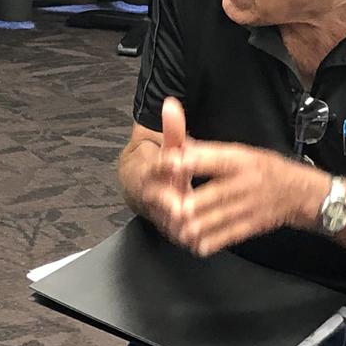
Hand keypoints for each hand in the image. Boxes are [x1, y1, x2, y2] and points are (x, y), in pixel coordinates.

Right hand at [142, 97, 192, 234]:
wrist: (139, 189)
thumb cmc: (160, 165)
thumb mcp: (167, 145)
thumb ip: (172, 127)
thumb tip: (171, 103)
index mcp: (149, 173)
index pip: (154, 167)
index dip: (165, 165)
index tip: (175, 163)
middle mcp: (151, 196)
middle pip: (160, 200)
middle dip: (171, 203)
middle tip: (183, 205)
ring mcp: (158, 215)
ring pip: (168, 223)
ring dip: (182, 226)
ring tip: (200, 228)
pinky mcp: (168, 231)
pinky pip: (180, 237)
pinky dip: (191, 241)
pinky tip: (206, 243)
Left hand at [175, 140, 323, 256]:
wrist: (302, 192)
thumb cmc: (265, 169)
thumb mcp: (242, 153)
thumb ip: (210, 152)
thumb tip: (181, 145)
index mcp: (242, 159)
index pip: (217, 159)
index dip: (197, 161)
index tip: (175, 165)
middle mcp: (248, 182)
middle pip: (221, 191)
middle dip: (199, 201)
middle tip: (177, 209)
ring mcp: (252, 205)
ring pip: (225, 215)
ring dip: (204, 225)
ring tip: (184, 232)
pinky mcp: (255, 224)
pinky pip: (235, 233)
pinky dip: (218, 241)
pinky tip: (201, 247)